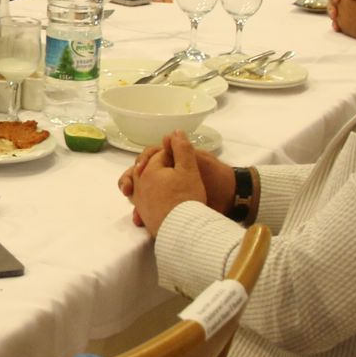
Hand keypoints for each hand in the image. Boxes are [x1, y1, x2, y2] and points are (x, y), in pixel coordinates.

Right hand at [117, 138, 233, 221]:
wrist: (229, 197)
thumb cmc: (215, 175)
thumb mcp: (200, 160)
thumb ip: (184, 151)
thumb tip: (167, 135)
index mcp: (171, 160)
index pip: (149, 157)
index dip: (140, 162)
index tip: (137, 170)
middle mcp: (165, 173)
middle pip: (140, 175)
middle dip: (129, 182)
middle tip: (126, 190)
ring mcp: (165, 190)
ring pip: (142, 193)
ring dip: (134, 201)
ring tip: (133, 208)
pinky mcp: (167, 205)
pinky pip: (149, 209)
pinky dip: (142, 214)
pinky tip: (139, 221)